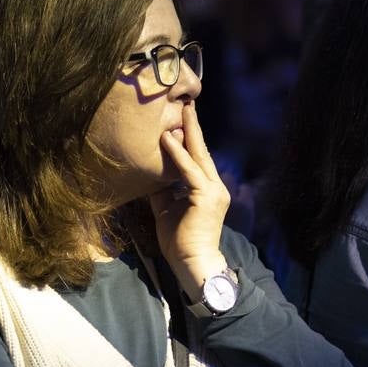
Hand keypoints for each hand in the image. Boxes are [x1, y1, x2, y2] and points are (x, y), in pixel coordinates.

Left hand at [149, 101, 231, 296]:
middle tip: (188, 103)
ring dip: (188, 133)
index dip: (190, 138)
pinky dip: (178, 154)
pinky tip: (168, 139)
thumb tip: (152, 173)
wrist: (192, 262)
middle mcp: (214, 186)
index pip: (198, 158)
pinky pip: (189, 171)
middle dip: (193, 126)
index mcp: (207, 189)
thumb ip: (164, 190)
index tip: (182, 119)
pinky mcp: (206, 196)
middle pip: (202, 151)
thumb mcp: (167, 209)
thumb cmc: (180, 241)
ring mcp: (213, 191)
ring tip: (181, 111)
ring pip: (198, 156)